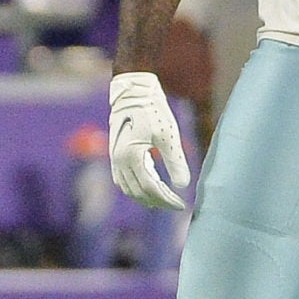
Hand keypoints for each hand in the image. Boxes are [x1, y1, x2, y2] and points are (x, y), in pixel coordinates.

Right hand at [109, 70, 189, 210]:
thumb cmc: (153, 111)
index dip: (166, 199)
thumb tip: (183, 186)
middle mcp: (119, 162)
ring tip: (164, 200)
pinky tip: (150, 187)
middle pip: (138, 192)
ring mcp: (115, 159)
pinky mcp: (115, 154)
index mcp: (132, 157)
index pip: (150, 189)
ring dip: (145, 197)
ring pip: (128, 188)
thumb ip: (175, 161)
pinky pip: (123, 180)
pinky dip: (136, 188)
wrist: (133, 92)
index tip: (182, 205)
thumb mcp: (168, 135)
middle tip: (176, 205)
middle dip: (158, 201)